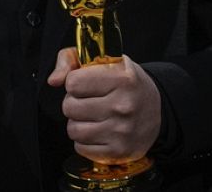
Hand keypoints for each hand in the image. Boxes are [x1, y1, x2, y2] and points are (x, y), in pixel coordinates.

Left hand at [48, 47, 160, 163]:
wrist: (157, 110)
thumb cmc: (125, 82)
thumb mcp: (103, 59)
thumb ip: (70, 60)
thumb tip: (53, 80)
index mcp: (122, 78)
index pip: (73, 83)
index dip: (74, 82)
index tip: (85, 84)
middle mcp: (124, 105)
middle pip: (70, 107)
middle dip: (74, 103)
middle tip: (89, 101)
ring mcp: (122, 131)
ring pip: (73, 129)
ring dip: (78, 123)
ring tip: (92, 116)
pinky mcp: (119, 152)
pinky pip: (81, 148)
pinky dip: (85, 141)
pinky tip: (98, 131)